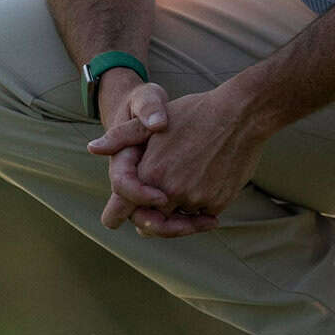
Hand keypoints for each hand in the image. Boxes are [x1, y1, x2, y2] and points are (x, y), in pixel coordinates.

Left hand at [91, 87, 262, 238]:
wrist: (241, 113)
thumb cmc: (194, 112)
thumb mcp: (152, 120)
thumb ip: (121, 137)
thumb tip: (93, 149)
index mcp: (150, 173)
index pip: (126, 211)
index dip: (123, 213)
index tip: (129, 213)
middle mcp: (171, 191)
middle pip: (153, 222)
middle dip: (151, 218)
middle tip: (156, 210)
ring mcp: (197, 199)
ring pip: (179, 220)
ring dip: (178, 214)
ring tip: (181, 196)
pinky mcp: (219, 202)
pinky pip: (203, 216)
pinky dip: (201, 210)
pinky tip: (203, 189)